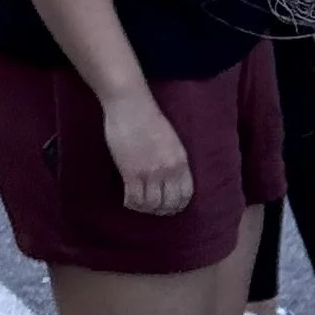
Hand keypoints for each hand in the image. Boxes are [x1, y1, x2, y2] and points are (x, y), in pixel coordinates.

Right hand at [102, 89, 193, 217]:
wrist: (130, 104)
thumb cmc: (149, 118)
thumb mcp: (171, 140)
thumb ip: (173, 159)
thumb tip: (170, 177)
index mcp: (181, 161)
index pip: (186, 193)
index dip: (179, 204)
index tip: (171, 206)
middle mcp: (168, 170)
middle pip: (169, 203)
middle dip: (163, 210)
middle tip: (154, 209)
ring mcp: (150, 173)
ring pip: (151, 204)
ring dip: (146, 208)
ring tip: (140, 205)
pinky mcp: (131, 173)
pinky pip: (134, 199)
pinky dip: (132, 204)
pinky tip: (128, 200)